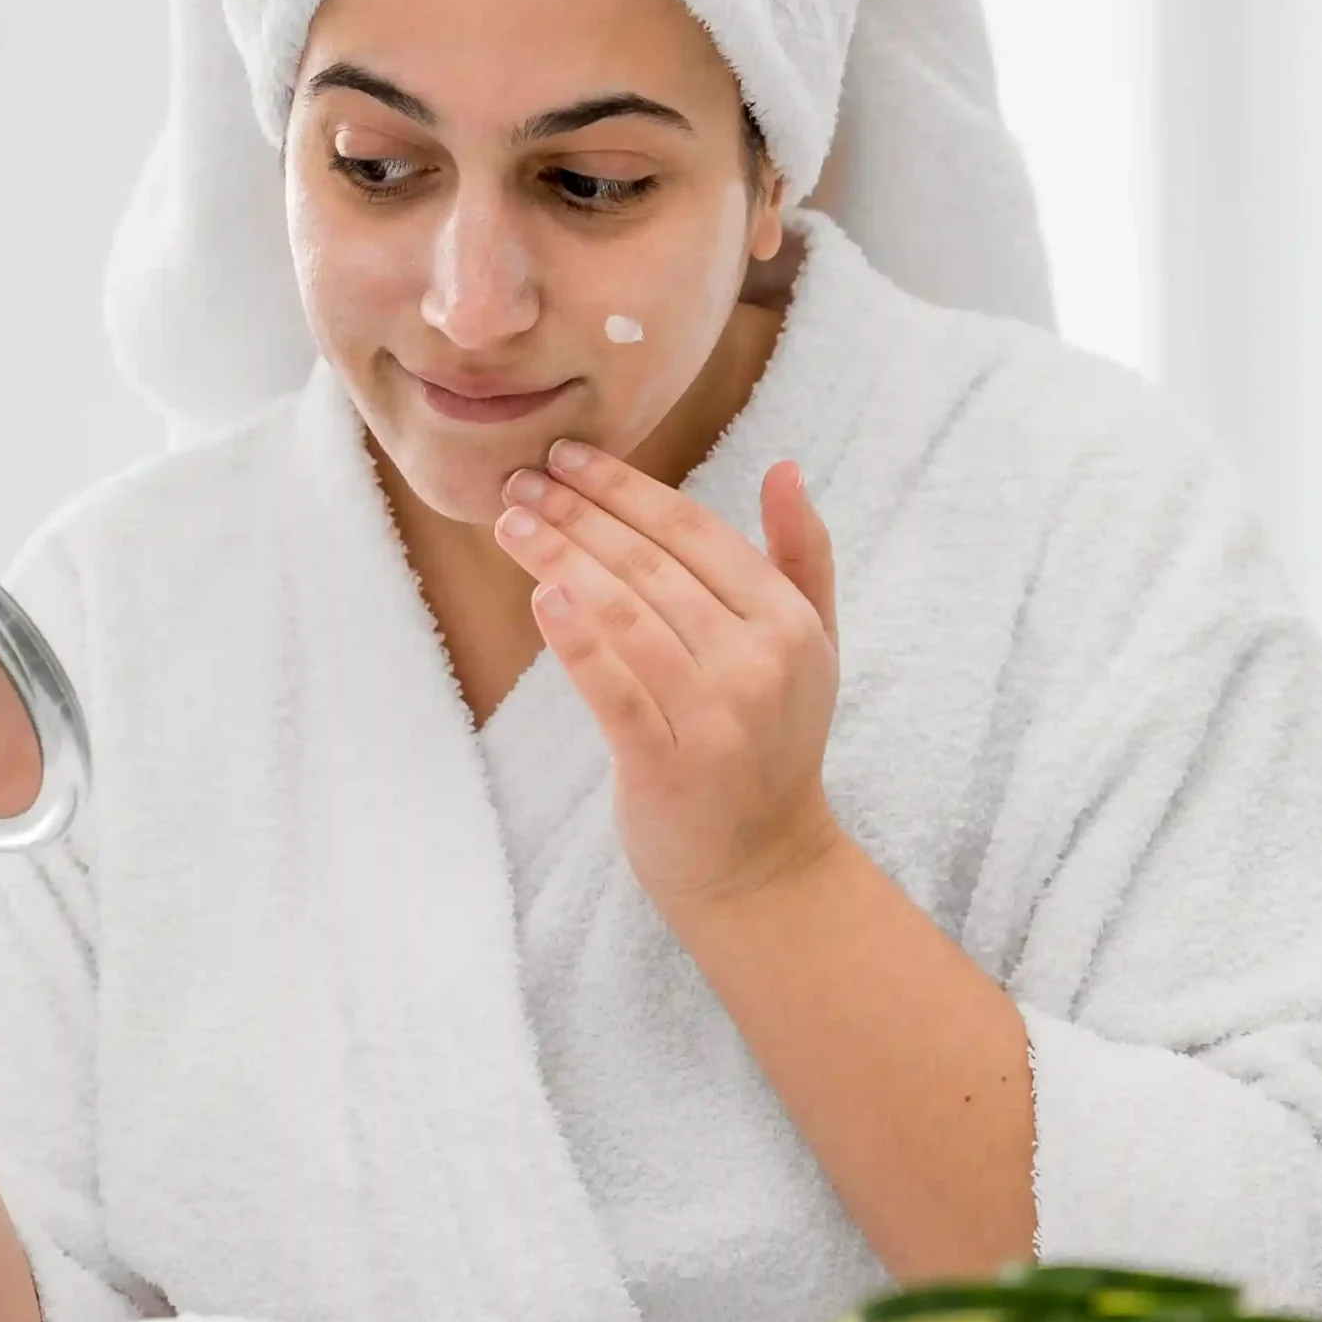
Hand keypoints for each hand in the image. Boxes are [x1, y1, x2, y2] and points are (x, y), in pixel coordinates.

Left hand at [493, 440, 841, 909]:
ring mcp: (714, 714)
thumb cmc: (774, 743)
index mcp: (787, 621)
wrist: (761, 864)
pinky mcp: (666, 764)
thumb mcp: (811, 645)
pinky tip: (539, 596)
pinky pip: (613, 688)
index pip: (694, 533)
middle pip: (650, 565)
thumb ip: (802, 556)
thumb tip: (784, 468)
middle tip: (520, 481)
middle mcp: (756, 660)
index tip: (568, 456)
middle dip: (577, 513)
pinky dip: (575, 639)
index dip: (626, 488)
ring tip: (510, 523)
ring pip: (623, 613)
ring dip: (559, 558)